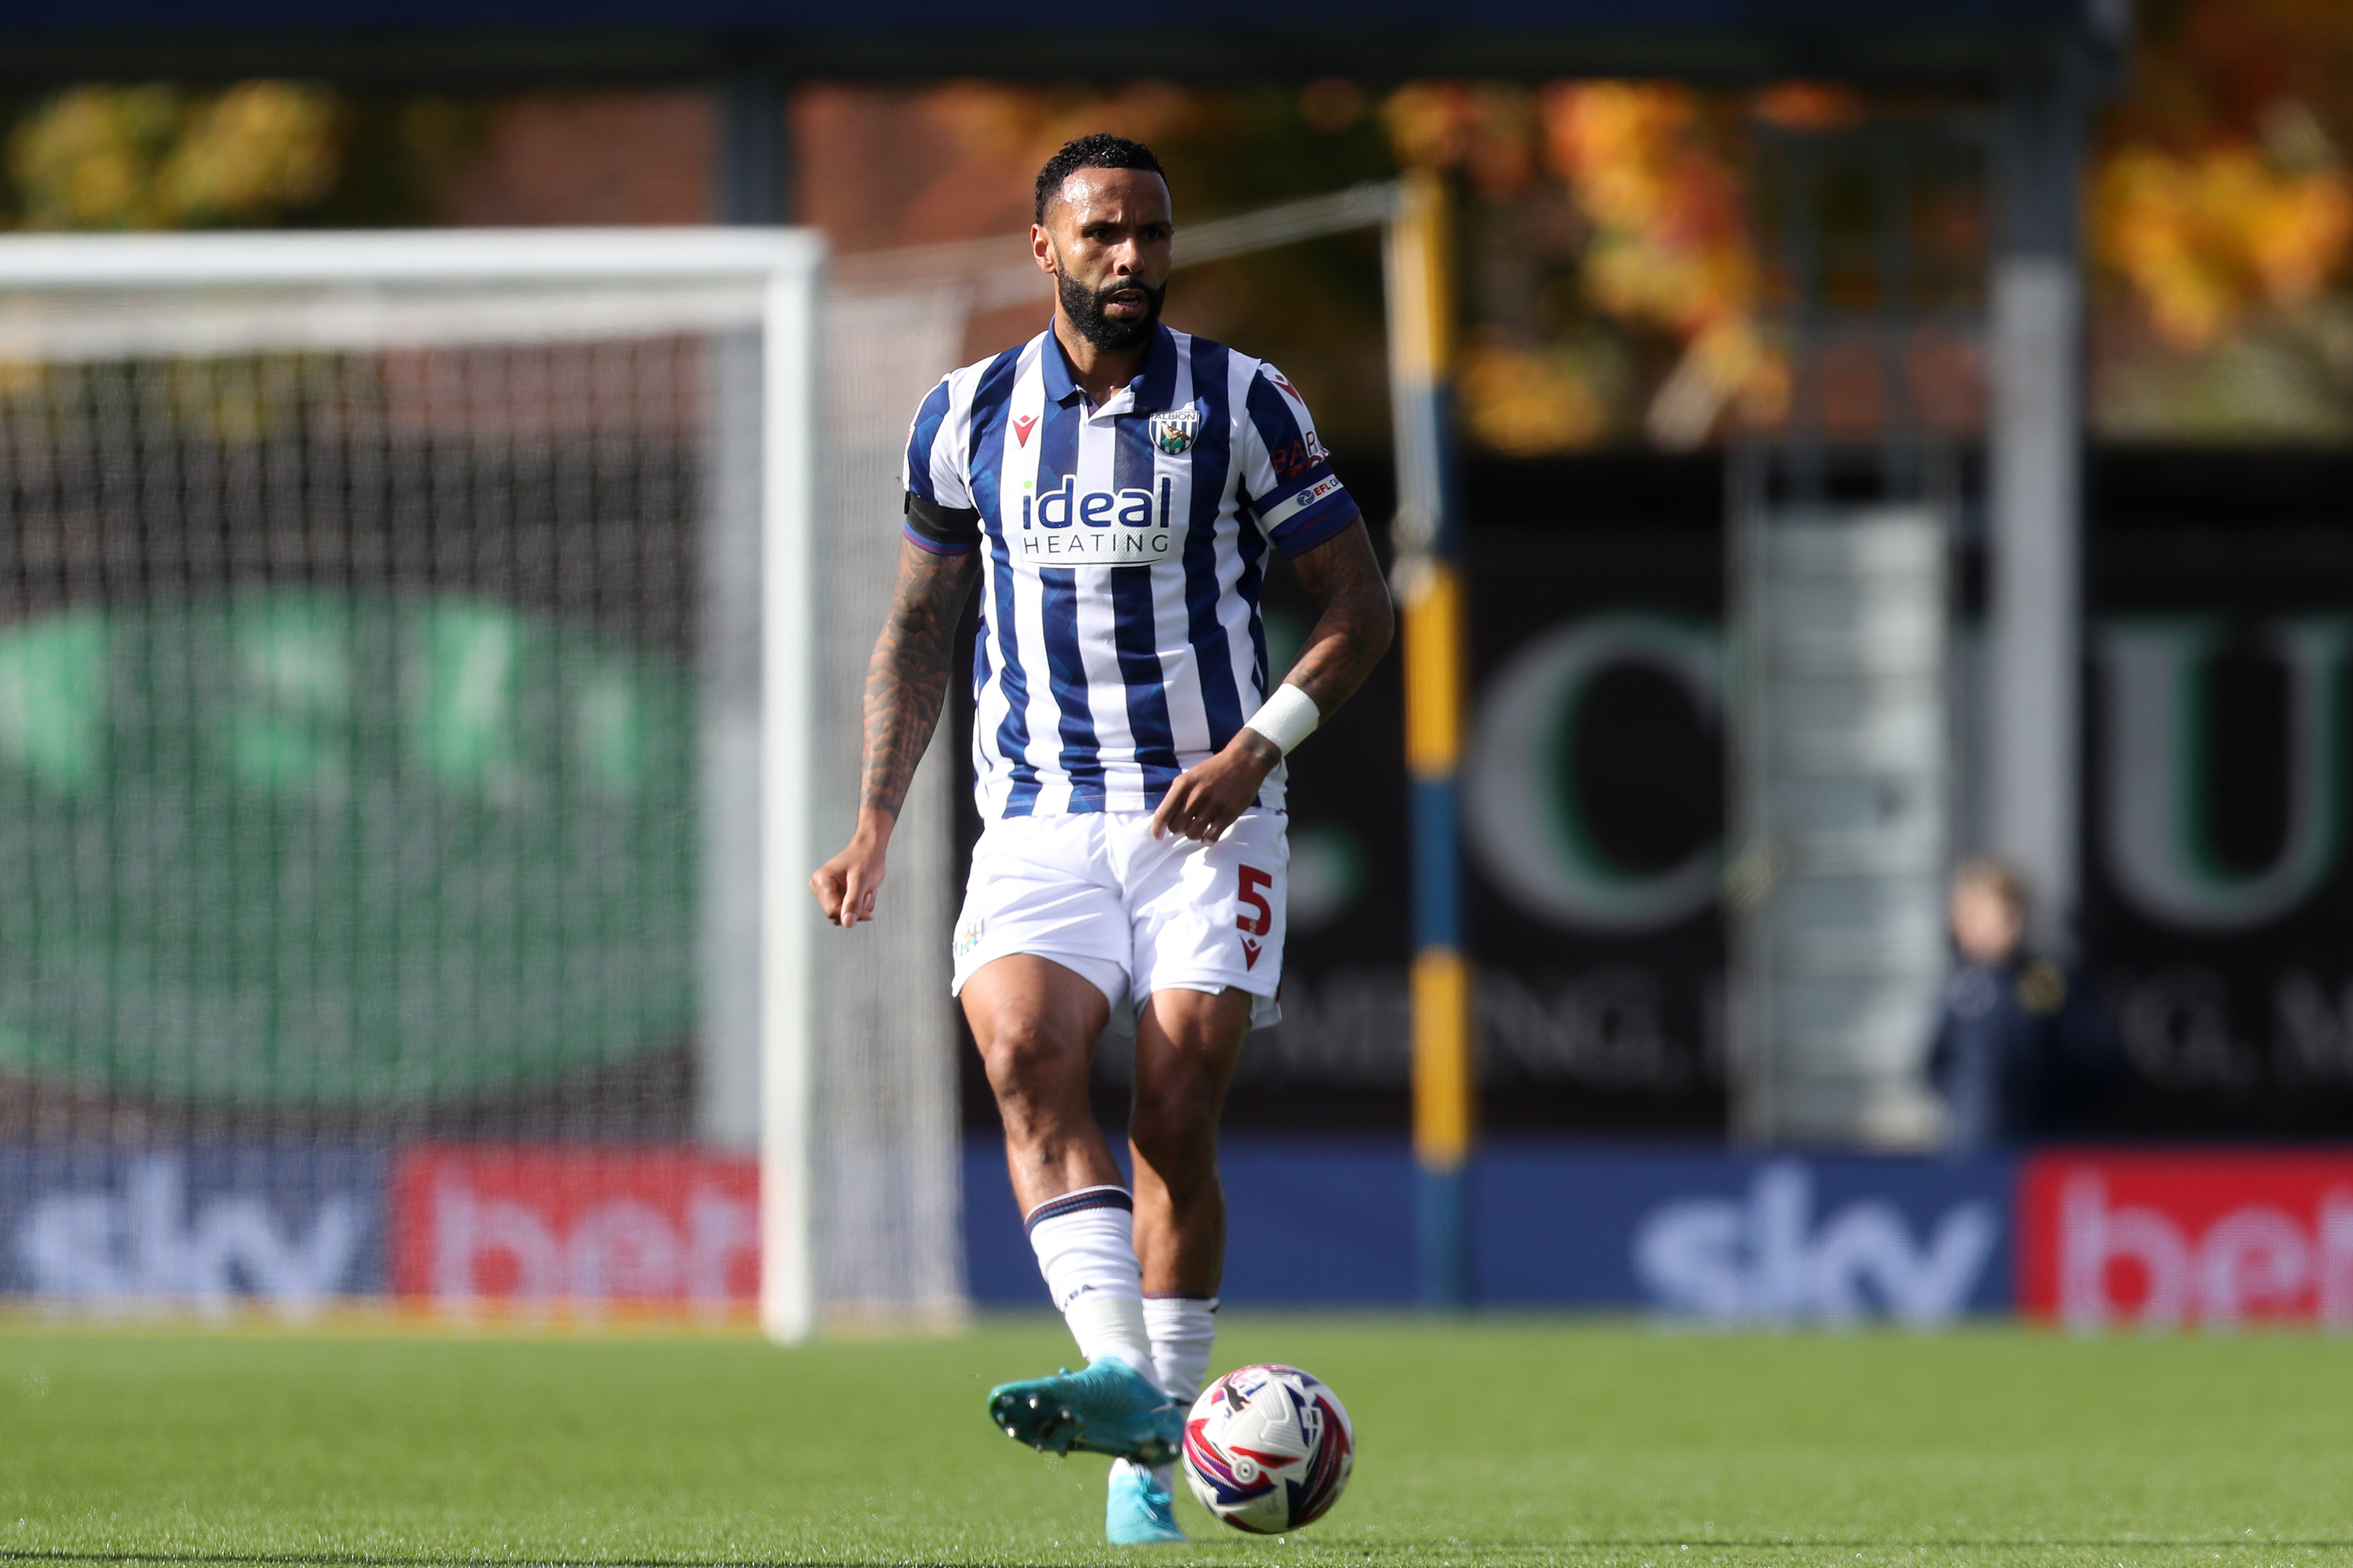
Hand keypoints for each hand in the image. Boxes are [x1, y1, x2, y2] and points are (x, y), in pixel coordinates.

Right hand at [811, 812, 891, 926]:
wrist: (870, 848)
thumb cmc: (866, 859)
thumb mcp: (861, 881)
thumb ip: (853, 902)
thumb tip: (847, 923)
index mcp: (821, 881)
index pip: (832, 910)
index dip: (852, 913)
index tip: (868, 905)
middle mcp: (819, 887)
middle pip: (837, 915)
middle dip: (857, 908)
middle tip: (868, 893)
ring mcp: (827, 893)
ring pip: (844, 916)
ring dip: (861, 907)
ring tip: (867, 890)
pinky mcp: (836, 896)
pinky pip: (848, 911)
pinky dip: (861, 905)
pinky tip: (865, 891)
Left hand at [1149, 731, 1280, 842]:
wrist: (1244, 761)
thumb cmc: (1214, 769)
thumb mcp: (1190, 776)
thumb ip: (1178, 795)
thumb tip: (1169, 819)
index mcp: (1183, 784)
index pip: (1163, 813)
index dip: (1157, 828)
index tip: (1157, 836)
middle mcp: (1196, 796)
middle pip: (1176, 827)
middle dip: (1178, 829)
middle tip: (1186, 824)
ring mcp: (1213, 806)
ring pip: (1192, 834)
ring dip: (1193, 834)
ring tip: (1198, 827)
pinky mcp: (1228, 814)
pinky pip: (1211, 837)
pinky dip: (1207, 840)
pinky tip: (1208, 835)